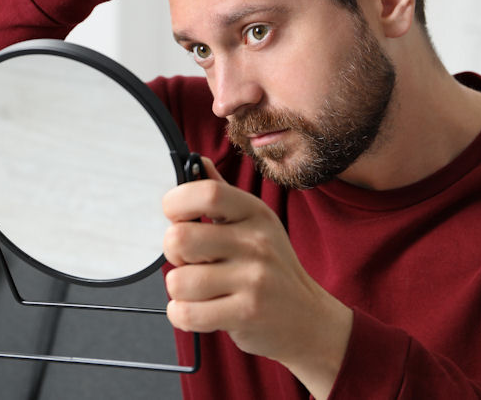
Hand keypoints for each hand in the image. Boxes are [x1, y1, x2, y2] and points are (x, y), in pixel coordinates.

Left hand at [162, 159, 352, 398]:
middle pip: (179, 239)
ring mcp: (253, 278)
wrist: (307, 318)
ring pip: (178, 282)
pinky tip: (199, 310)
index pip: (206, 193)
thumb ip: (222, 195)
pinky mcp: (246, 313)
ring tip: (200, 290)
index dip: (176, 202)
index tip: (176, 217)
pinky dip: (182, 315)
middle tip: (189, 261)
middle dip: (173, 254)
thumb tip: (198, 162)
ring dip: (179, 291)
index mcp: (254, 212)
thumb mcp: (255, 224)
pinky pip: (187, 314)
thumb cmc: (272, 269)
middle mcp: (255, 242)